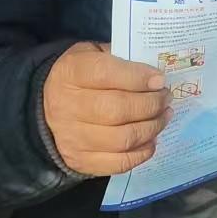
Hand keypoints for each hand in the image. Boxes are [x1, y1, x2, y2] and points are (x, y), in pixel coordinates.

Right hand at [41, 42, 170, 175]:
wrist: (50, 106)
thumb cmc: (83, 76)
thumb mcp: (95, 54)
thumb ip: (122, 58)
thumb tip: (156, 74)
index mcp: (70, 73)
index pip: (104, 73)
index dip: (137, 77)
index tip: (160, 80)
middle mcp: (66, 107)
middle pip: (116, 110)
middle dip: (150, 104)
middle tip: (166, 98)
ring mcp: (72, 138)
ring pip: (122, 139)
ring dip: (152, 128)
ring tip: (164, 116)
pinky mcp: (80, 161)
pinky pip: (119, 163)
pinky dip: (142, 152)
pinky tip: (151, 139)